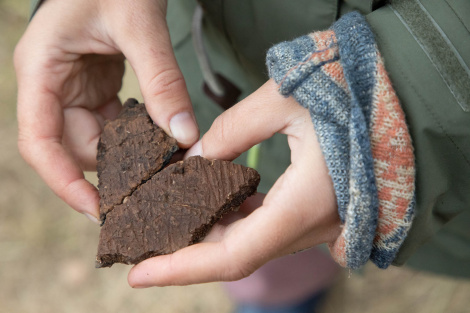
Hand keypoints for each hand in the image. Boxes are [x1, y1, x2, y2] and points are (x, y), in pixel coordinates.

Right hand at [14, 0, 198, 220]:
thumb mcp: (139, 25)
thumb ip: (161, 80)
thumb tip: (183, 135)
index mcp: (41, 70)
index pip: (40, 142)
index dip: (64, 182)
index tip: (97, 209)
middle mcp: (51, 86)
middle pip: (75, 147)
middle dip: (115, 164)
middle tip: (160, 173)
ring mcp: (73, 90)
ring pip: (96, 141)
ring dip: (130, 150)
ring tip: (165, 150)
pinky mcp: (95, 91)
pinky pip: (111, 127)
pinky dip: (135, 135)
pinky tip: (160, 132)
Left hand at [127, 80, 340, 286]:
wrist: (405, 101)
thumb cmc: (353, 94)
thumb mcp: (283, 101)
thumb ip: (233, 130)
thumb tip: (196, 156)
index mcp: (305, 204)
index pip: (233, 255)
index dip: (182, 268)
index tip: (139, 273)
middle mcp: (313, 224)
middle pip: (236, 253)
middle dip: (186, 251)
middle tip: (142, 239)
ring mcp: (318, 221)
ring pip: (252, 241)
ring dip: (208, 234)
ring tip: (168, 216)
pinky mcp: (317, 209)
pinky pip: (268, 225)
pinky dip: (234, 219)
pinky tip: (211, 200)